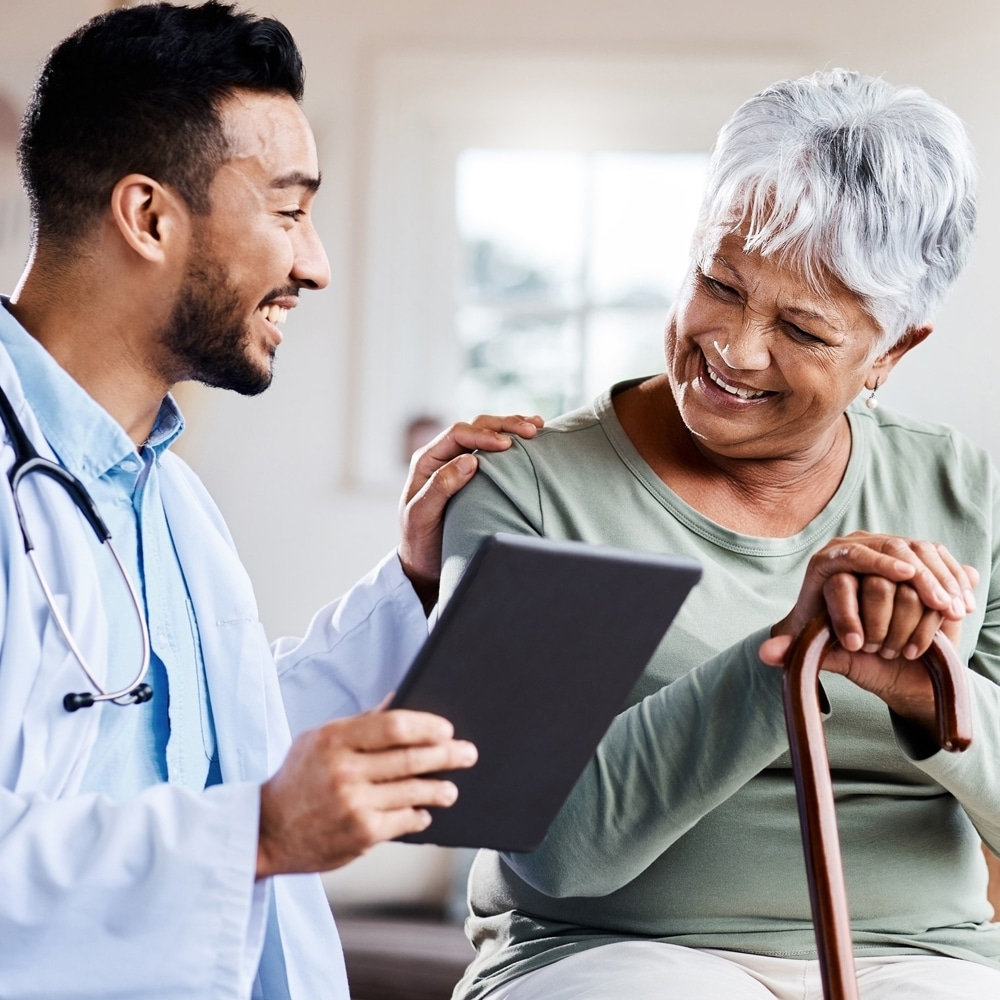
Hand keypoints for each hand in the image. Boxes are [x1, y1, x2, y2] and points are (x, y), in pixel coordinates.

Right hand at [255, 710, 477, 878]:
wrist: (265, 831)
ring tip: (450, 788)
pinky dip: (418, 816)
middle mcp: (345, 770)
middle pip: (411, 757)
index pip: (394, 726)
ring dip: (439, 788)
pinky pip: (404, 820)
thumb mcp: (318, 740)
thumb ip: (360, 724)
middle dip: (447, 754)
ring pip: (413, 791)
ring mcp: (354, 803)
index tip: (446, 729)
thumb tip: (397, 701)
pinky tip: (424, 813)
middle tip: (468, 753)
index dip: (427, 726)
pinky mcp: (362, 834)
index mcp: (335, 738)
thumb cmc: (297, 780)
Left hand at [397, 414, 542, 609]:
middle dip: (504, 425)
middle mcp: (442, 456)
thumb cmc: (419, 541)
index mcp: (427, 460)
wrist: (422, 562)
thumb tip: (470, 460)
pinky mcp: (473, 474)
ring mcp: (458, 463)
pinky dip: (512, 441)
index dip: (483, 435)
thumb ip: (441, 486)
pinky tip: (531, 440)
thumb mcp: (422, 515)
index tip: (507, 445)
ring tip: (537, 426)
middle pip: (475, 427)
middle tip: (531, 430)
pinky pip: (493, 451)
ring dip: (511, 427)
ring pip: (486, 433)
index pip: (457, 434)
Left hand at [759, 532, 977, 728]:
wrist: (867, 641)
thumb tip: (766, 654)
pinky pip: (937, 559)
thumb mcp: (816, 648)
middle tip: (936, 602)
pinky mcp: (915, 556)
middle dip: (916, 577)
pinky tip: (962, 604)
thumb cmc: (837, 643)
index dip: (877, 564)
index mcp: (826, 563)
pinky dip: (952, 579)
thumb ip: (793, 650)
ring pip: (917, 553)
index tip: (903, 577)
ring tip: (951, 609)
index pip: (849, 556)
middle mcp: (855, 547)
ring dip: (938, 581)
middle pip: (889, 549)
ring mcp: (887, 548)